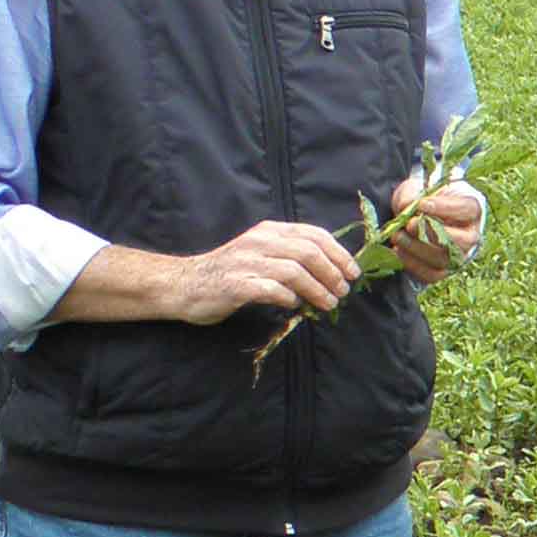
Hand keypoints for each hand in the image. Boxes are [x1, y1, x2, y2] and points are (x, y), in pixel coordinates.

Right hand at [166, 220, 362, 324]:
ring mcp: (246, 262)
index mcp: (269, 231)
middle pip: (308, 252)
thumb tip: (331, 271)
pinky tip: (295, 305)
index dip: (339, 253)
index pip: (313, 234)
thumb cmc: (229, 272)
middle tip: (343, 291)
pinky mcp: (235, 284)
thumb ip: (290, 255)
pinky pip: (271, 289)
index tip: (353, 272)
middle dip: (332, 273)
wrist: (184, 285)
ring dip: (317, 289)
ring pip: (294, 271)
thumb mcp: (261, 253)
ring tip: (328, 303)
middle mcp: (259, 242)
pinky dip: (289, 298)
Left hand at [388, 173, 485, 280]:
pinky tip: (398, 251)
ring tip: (397, 236)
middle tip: (409, 224)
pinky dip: (413, 264)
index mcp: (472, 208)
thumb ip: (413, 195)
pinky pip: (433, 274)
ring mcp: (460, 255)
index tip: (422, 205)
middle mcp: (472, 234)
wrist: (419, 217)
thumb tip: (407, 206)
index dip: (445, 208)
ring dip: (418, 248)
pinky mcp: (444, 270)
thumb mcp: (418, 188)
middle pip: (463, 240)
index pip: (467, 209)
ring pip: (446, 259)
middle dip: (432, 232)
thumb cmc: (424, 198)